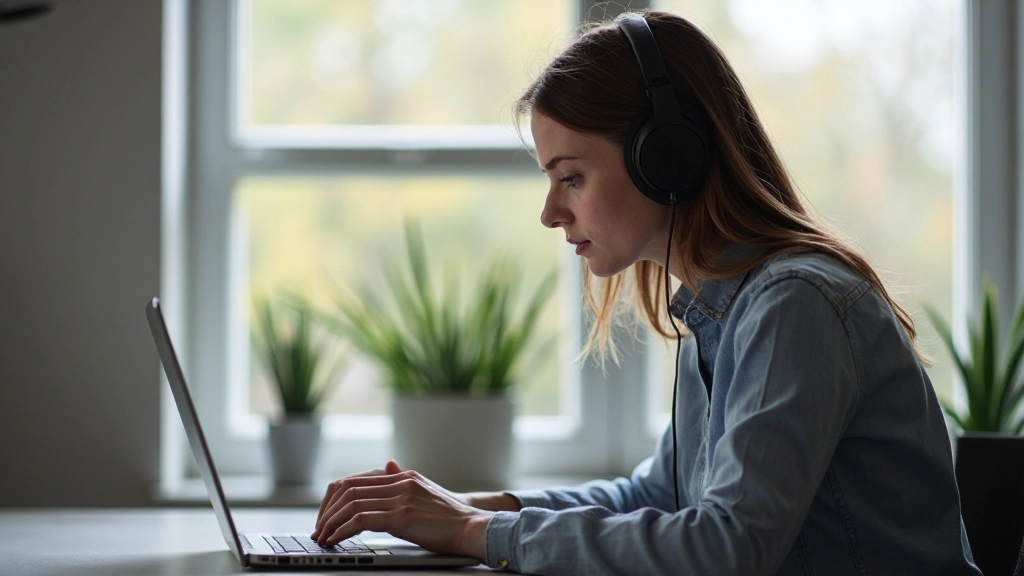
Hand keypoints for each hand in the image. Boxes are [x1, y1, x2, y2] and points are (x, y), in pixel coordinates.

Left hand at [311, 460, 493, 559]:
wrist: (473, 527)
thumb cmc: (450, 517)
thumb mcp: (424, 492)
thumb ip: (402, 481)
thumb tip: (388, 465)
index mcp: (403, 476)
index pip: (357, 480)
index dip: (335, 498)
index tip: (326, 515)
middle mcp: (400, 481)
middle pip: (349, 488)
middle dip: (327, 510)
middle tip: (319, 528)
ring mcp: (401, 497)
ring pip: (351, 502)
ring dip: (331, 521)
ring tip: (323, 536)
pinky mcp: (402, 516)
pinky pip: (361, 519)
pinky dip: (342, 530)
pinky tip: (336, 539)